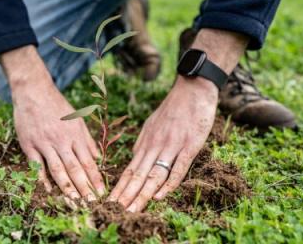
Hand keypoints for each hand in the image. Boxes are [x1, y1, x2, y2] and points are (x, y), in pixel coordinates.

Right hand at [0, 46, 104, 199]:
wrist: (34, 91)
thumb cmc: (57, 105)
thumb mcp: (77, 119)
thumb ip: (87, 140)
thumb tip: (98, 158)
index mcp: (75, 134)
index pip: (88, 161)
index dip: (95, 178)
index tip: (103, 193)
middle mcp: (62, 140)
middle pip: (75, 169)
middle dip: (85, 188)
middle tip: (92, 205)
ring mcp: (45, 143)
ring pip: (58, 170)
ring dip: (67, 188)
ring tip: (74, 203)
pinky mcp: (30, 145)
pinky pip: (37, 166)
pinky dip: (43, 179)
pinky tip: (49, 191)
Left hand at [108, 76, 217, 210]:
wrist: (192, 90)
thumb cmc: (173, 108)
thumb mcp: (151, 124)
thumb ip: (143, 142)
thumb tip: (134, 156)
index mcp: (145, 142)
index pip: (129, 169)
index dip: (120, 187)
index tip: (110, 202)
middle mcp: (155, 146)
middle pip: (138, 175)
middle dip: (126, 196)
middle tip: (115, 212)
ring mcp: (172, 146)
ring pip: (153, 175)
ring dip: (142, 195)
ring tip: (132, 210)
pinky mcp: (190, 146)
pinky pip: (178, 168)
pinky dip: (168, 183)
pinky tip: (159, 196)